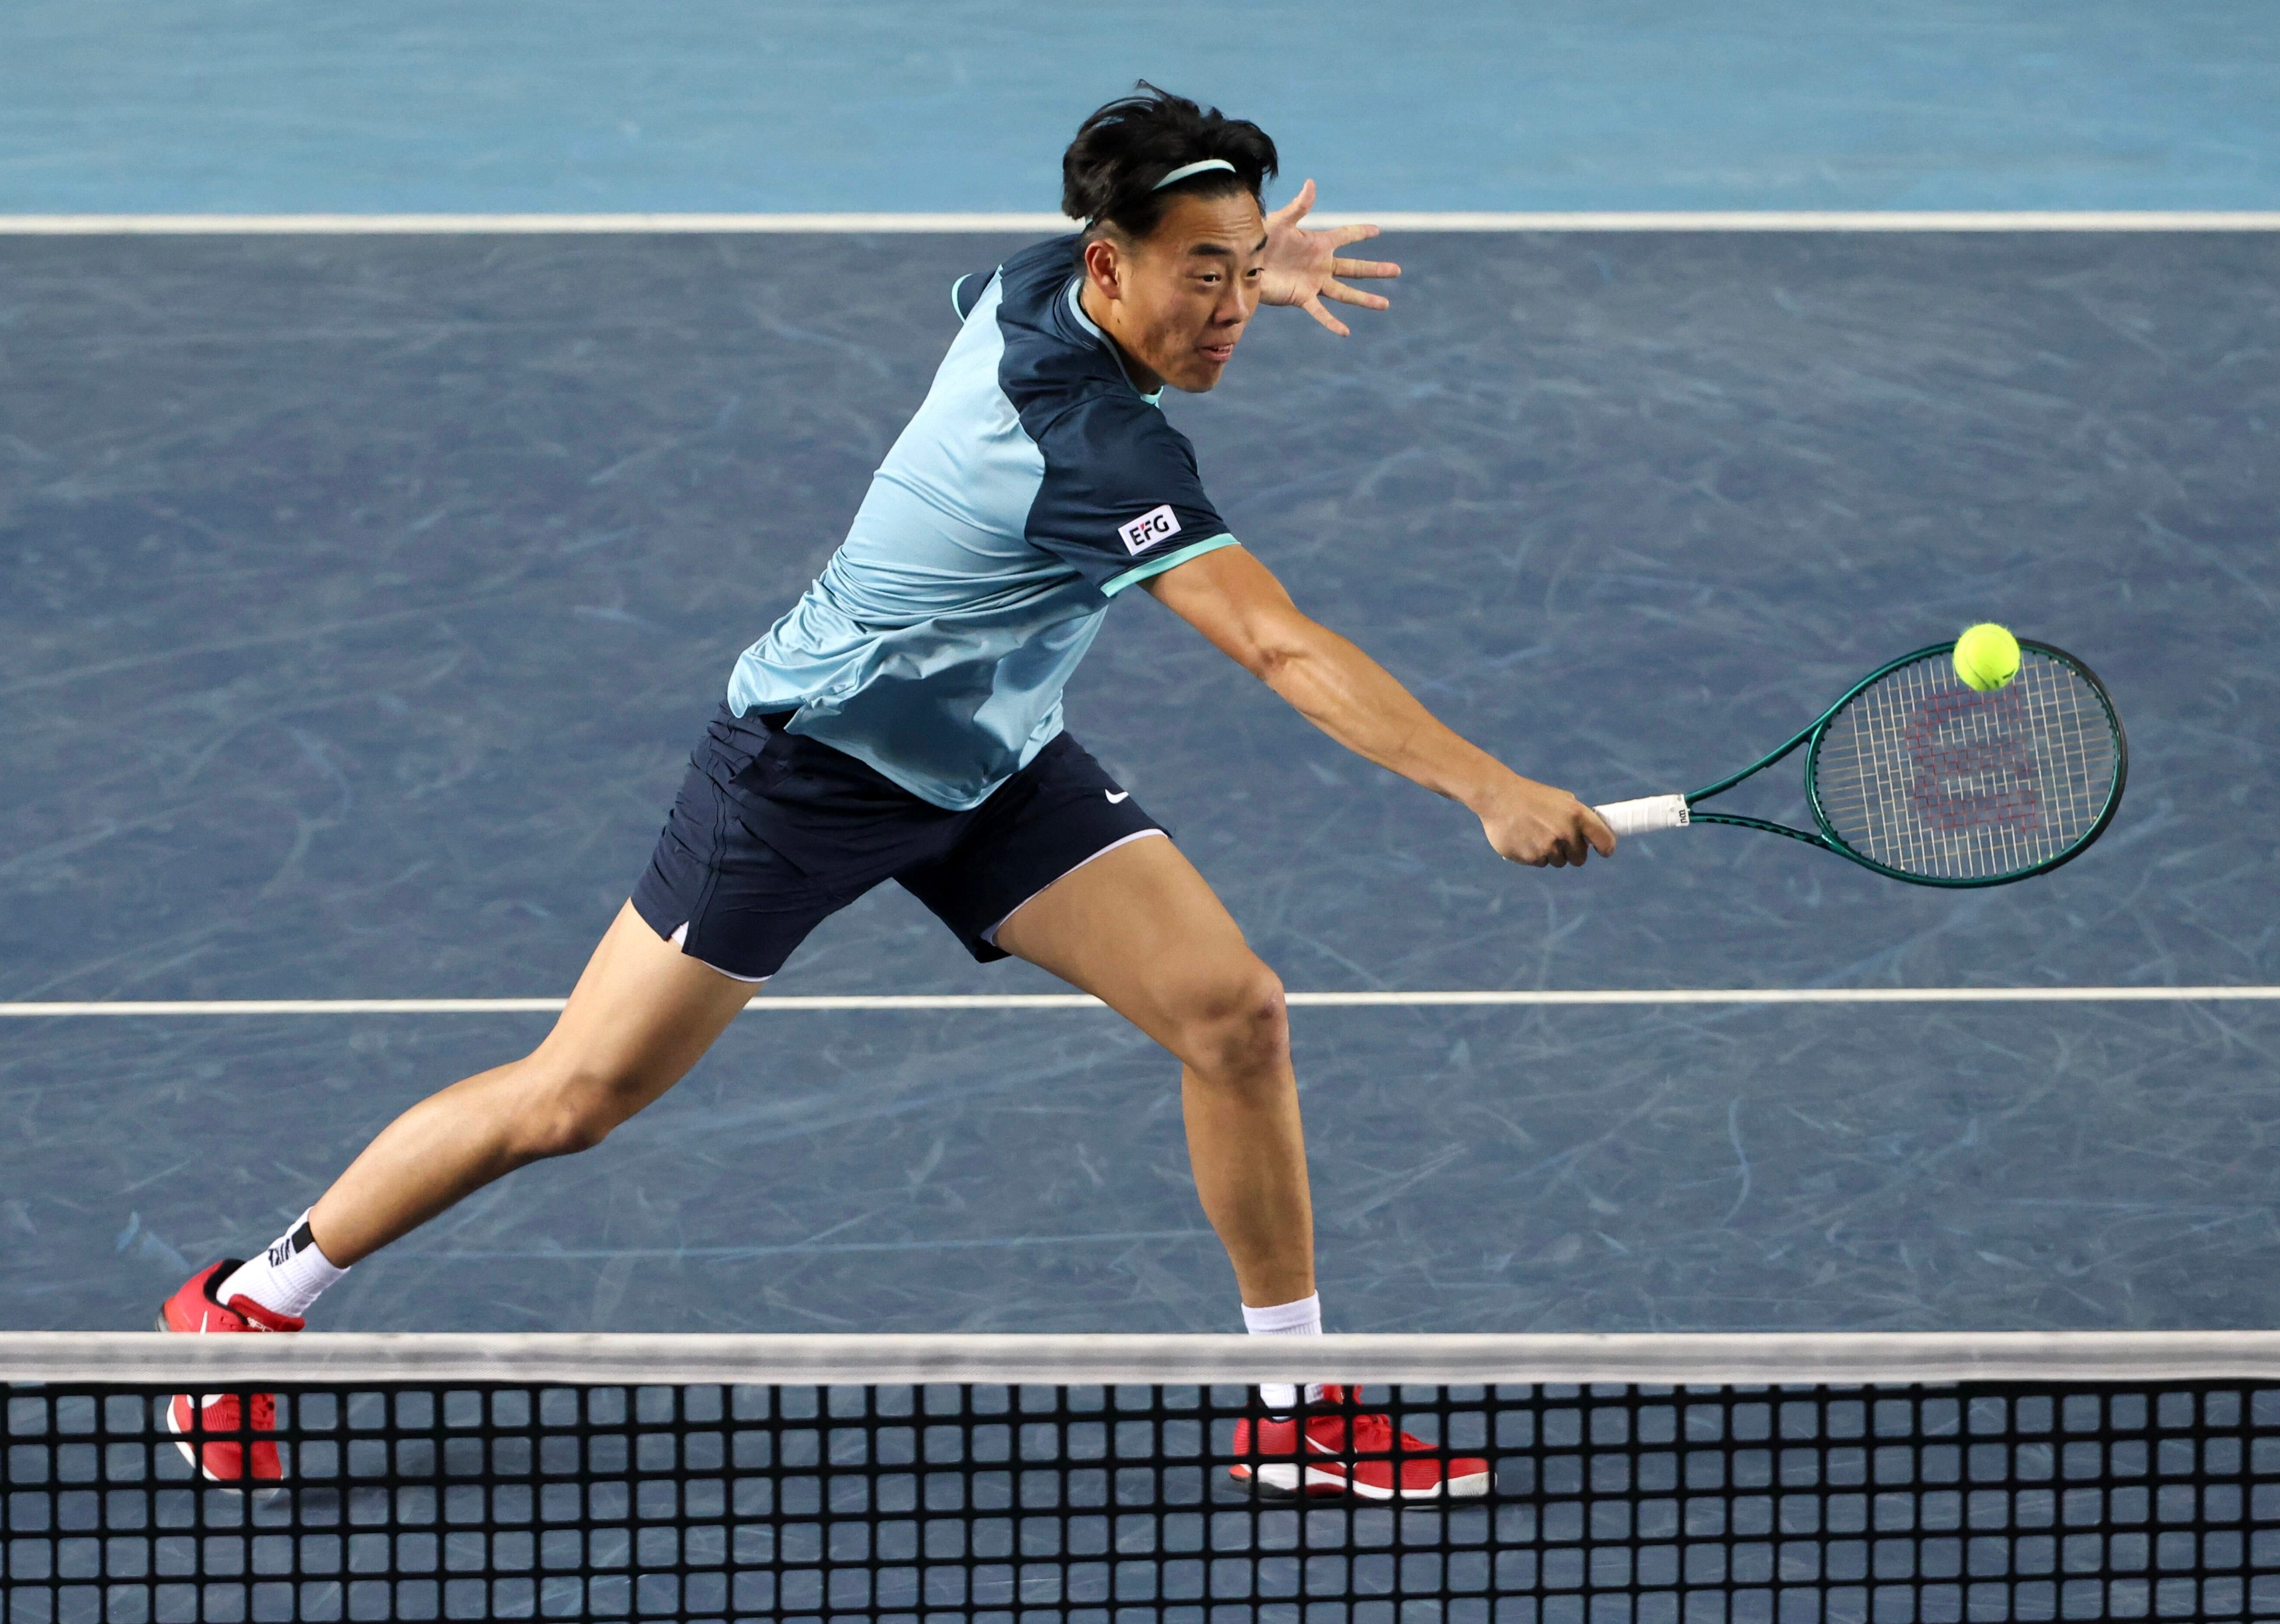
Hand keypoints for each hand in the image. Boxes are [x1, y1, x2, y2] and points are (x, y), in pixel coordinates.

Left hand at [1259, 179, 1399, 335]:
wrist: (1243, 265)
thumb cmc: (1260, 240)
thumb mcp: (1281, 222)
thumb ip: (1299, 207)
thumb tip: (1311, 183)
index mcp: (1318, 243)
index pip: (1345, 235)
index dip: (1360, 232)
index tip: (1377, 230)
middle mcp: (1320, 264)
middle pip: (1354, 268)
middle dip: (1375, 270)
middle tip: (1397, 270)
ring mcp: (1314, 283)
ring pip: (1345, 293)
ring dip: (1365, 299)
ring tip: (1385, 304)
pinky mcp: (1302, 298)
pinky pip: (1320, 312)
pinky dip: (1332, 323)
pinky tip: (1345, 332)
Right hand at [1473, 774, 1617, 868]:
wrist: (1498, 797)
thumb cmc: (1532, 797)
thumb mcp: (1562, 800)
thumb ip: (1578, 818)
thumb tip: (1590, 838)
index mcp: (1577, 815)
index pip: (1605, 840)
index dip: (1606, 847)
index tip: (1603, 851)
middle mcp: (1565, 833)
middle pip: (1579, 859)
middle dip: (1571, 852)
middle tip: (1557, 839)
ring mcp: (1547, 847)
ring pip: (1558, 862)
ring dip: (1550, 853)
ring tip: (1536, 834)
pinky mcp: (1530, 857)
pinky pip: (1539, 863)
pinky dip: (1533, 855)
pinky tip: (1524, 838)